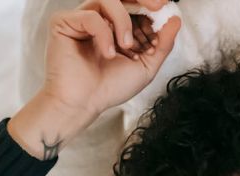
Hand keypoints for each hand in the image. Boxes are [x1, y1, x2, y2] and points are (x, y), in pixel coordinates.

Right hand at [9, 0, 180, 158]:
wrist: (84, 103)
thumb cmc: (110, 88)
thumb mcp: (145, 66)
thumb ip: (162, 44)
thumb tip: (175, 19)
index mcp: (118, 28)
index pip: (136, 6)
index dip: (151, 9)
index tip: (164, 14)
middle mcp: (100, 20)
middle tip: (158, 6)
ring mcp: (82, 19)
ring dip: (123, 21)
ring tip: (127, 45)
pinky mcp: (64, 23)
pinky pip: (91, 16)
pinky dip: (104, 34)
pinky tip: (107, 53)